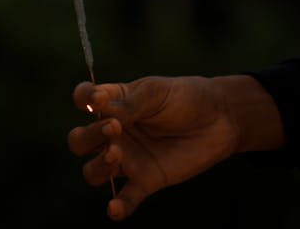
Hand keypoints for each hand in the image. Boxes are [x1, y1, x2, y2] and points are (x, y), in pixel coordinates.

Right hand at [68, 76, 238, 220]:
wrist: (219, 119)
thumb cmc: (185, 97)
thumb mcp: (156, 92)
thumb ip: (130, 104)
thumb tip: (104, 113)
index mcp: (114, 102)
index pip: (84, 98)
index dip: (83, 98)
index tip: (98, 99)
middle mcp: (114, 132)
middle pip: (80, 140)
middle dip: (88, 136)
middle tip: (114, 128)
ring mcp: (128, 158)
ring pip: (93, 171)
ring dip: (98, 165)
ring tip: (118, 154)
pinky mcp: (146, 181)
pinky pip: (125, 199)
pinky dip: (117, 207)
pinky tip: (116, 208)